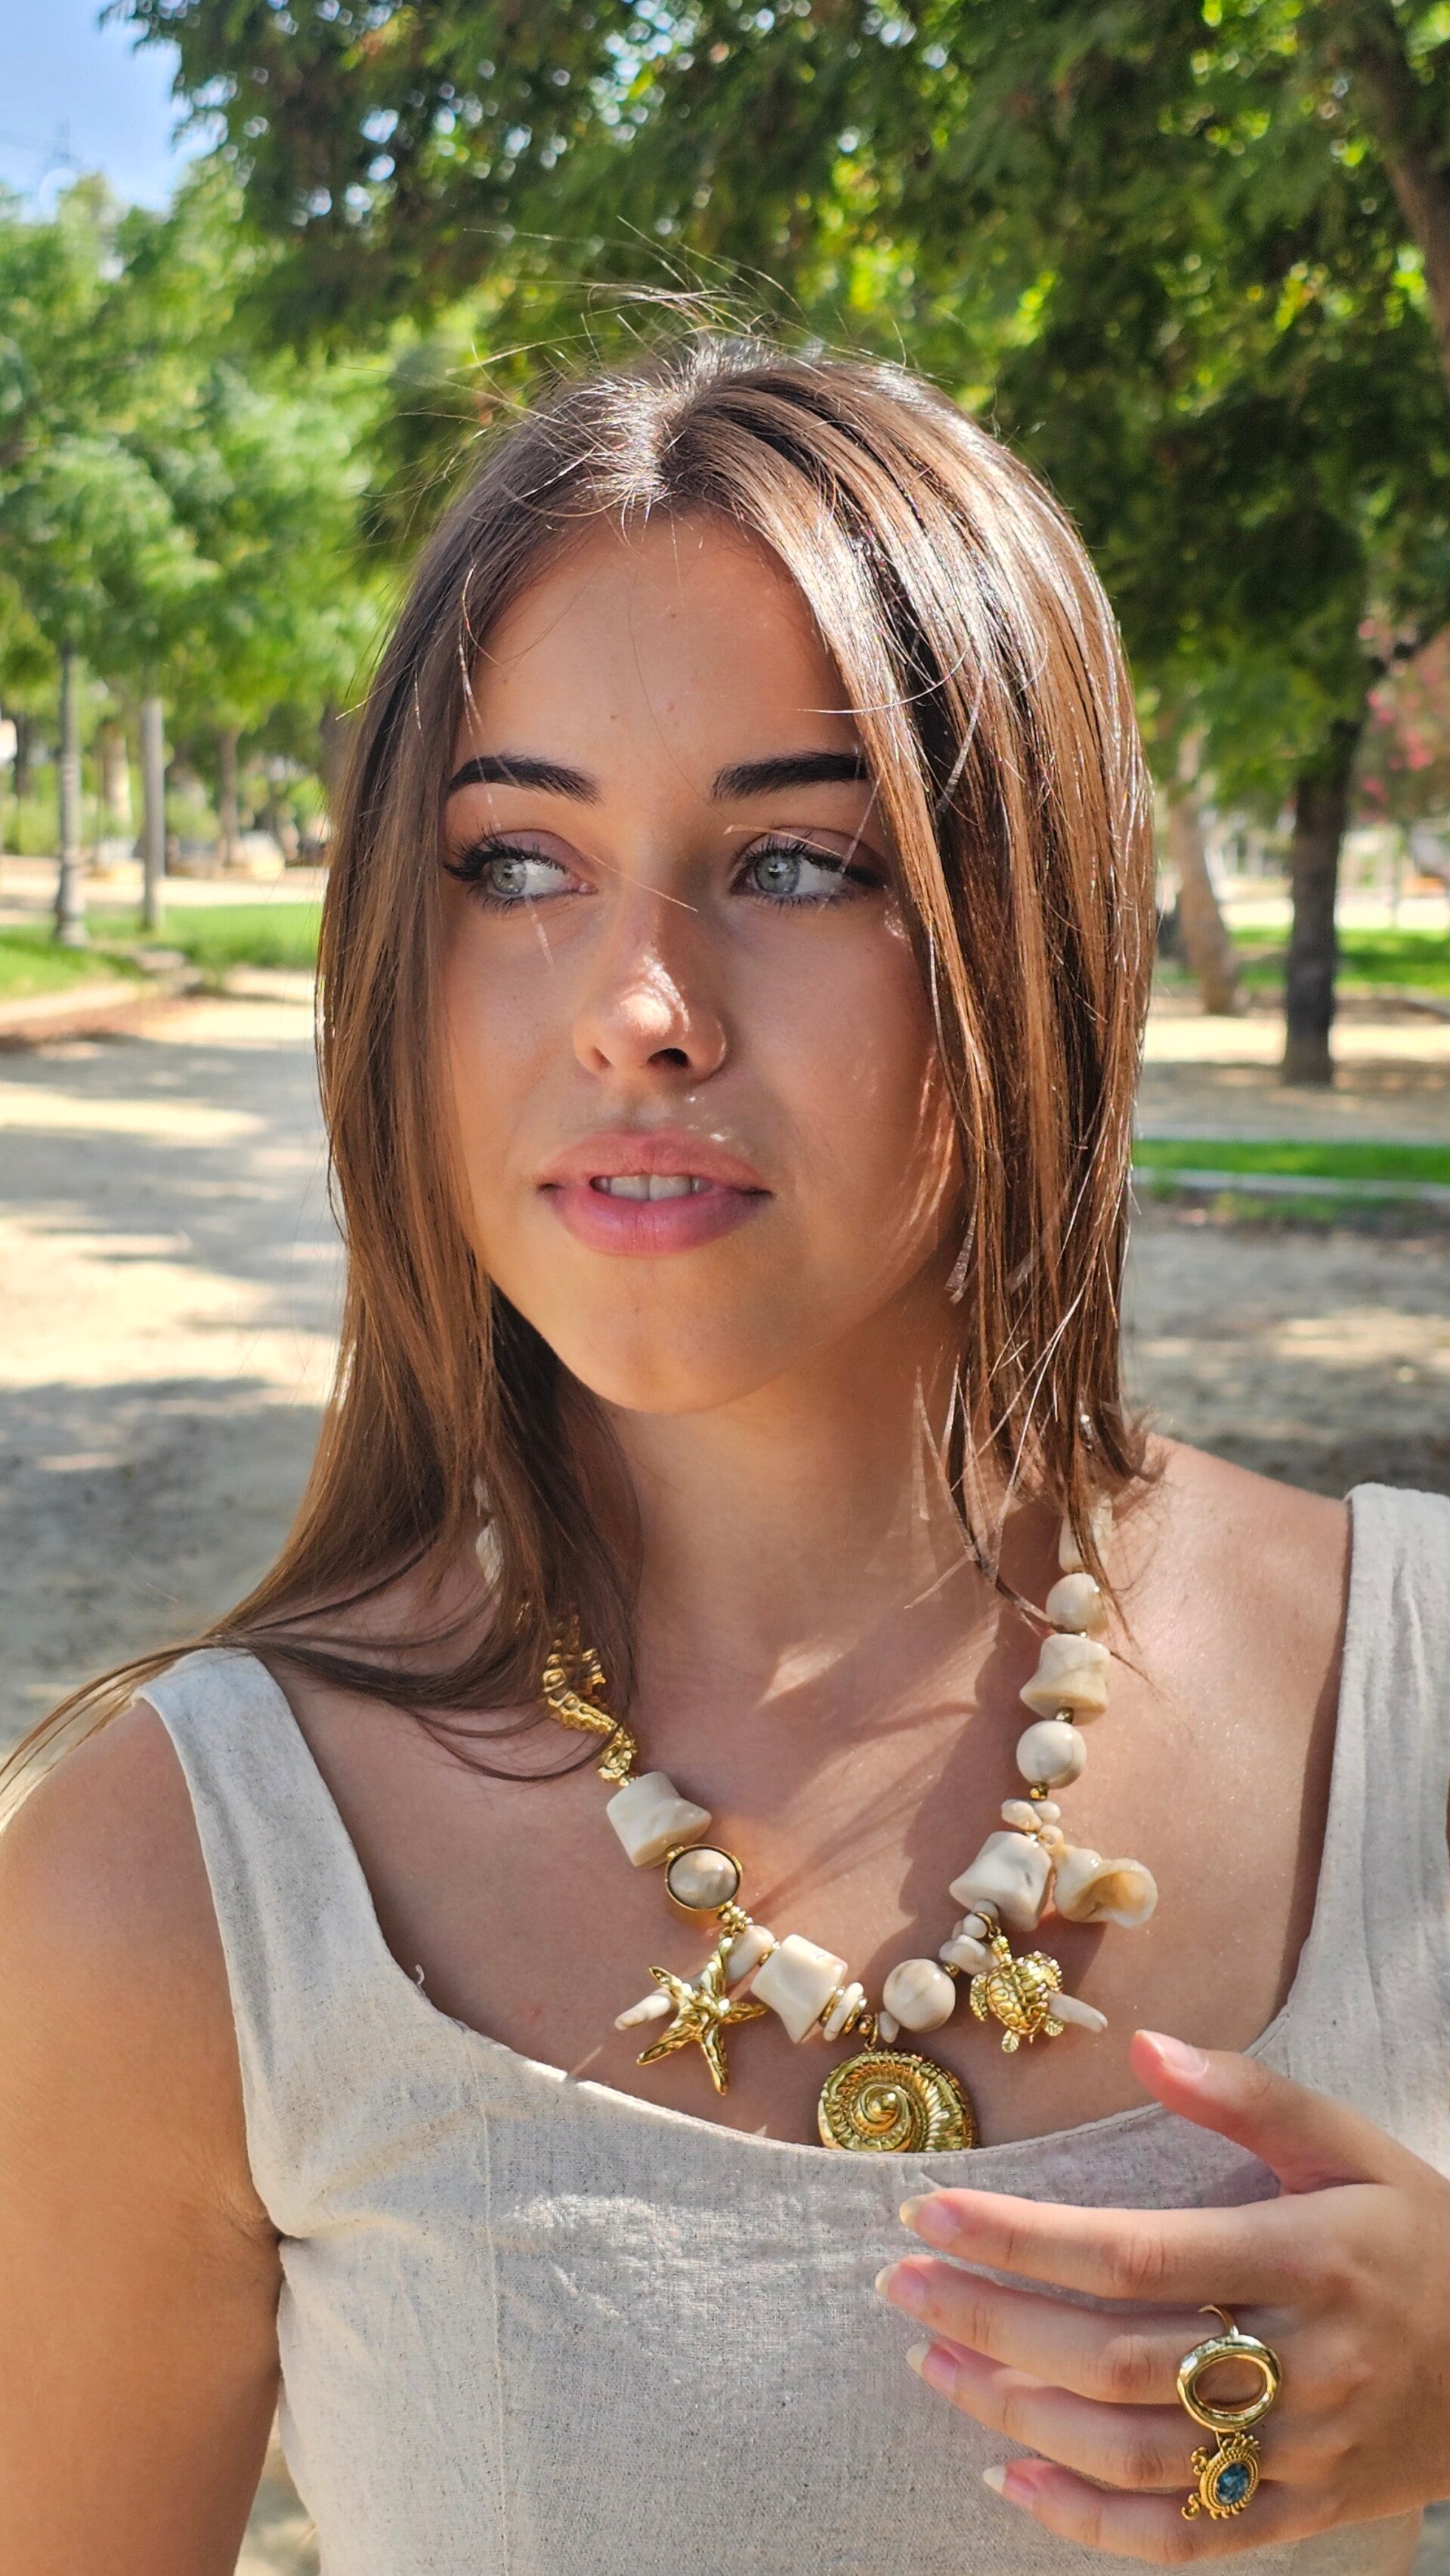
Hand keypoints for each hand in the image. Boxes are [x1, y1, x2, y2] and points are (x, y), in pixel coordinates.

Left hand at [874, 2031, 1449, 2560]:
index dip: (1021, 2238)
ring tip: (931, 2359)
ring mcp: (1300, 2454)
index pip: (1135, 2255)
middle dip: (992, 2320)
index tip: (927, 2212)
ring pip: (1132, 2455)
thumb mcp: (1352, 2145)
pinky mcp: (1300, 2516)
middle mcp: (1302, 2365)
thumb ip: (1249, 2095)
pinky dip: (1085, 2524)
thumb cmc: (1417, 2236)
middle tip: (901, 2282)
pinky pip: (1180, 2541)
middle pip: (1115, 2359)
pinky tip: (1009, 2478)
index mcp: (1308, 2257)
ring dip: (1015, 2413)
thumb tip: (1146, 2045)